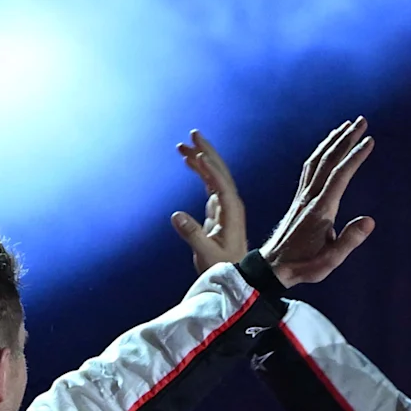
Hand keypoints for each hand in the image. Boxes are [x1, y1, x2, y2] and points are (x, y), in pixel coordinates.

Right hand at [170, 129, 252, 273]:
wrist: (235, 276)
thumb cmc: (223, 267)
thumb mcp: (206, 254)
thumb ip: (193, 236)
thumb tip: (176, 215)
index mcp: (232, 213)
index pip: (222, 185)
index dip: (211, 170)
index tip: (198, 155)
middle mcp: (231, 205)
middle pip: (220, 171)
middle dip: (206, 152)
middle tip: (193, 134)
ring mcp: (225, 206)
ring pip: (213, 175)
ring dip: (200, 158)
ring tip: (183, 145)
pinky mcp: (218, 209)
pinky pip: (209, 183)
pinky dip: (199, 171)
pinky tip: (188, 161)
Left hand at [258, 115, 377, 285]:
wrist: (272, 267)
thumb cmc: (303, 266)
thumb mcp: (329, 261)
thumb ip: (349, 241)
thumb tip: (370, 221)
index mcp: (321, 210)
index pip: (340, 175)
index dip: (355, 156)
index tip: (370, 141)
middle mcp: (310, 197)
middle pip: (328, 160)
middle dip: (346, 138)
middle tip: (361, 121)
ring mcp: (302, 196)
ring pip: (317, 160)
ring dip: (332, 141)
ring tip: (346, 126)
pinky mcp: (299, 199)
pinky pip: (310, 168)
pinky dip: (320, 152)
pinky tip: (327, 148)